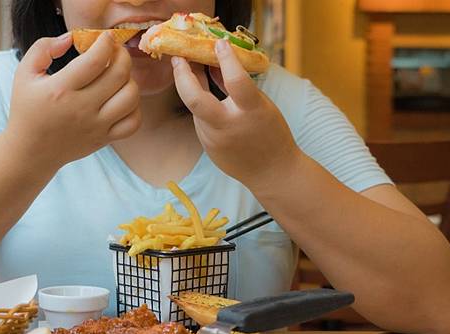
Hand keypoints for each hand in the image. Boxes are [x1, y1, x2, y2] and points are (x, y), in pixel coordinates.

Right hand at [7, 32, 140, 167]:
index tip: (104, 37)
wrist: (31, 151)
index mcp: (60, 89)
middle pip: (119, 75)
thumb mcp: (24, 74)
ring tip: (118, 75)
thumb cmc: (27, 109)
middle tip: (115, 51)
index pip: (95, 60)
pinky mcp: (104, 139)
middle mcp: (81, 108)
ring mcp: (96, 126)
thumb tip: (71, 38)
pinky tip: (121, 98)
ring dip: (129, 80)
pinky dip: (134, 107)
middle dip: (122, 55)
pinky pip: (133, 122)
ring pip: (130, 97)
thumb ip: (43, 48)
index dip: (106, 42)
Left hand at [171, 39, 300, 186]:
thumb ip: (237, 87)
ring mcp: (214, 139)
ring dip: (191, 88)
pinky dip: (202, 106)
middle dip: (181, 76)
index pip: (236, 81)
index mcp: (251, 112)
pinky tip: (204, 95)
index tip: (220, 43)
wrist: (271, 173)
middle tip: (178, 58)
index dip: (227, 60)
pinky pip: (201, 120)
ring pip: (196, 108)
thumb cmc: (272, 134)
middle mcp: (228, 126)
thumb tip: (218, 63)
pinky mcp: (207, 147)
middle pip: (194, 99)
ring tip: (189, 68)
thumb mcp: (262, 106)